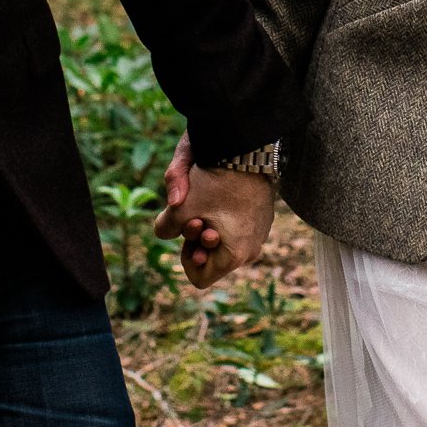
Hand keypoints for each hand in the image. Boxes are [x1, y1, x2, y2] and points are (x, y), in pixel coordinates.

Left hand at [153, 131, 275, 288]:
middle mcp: (252, 251)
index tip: (188, 230)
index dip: (186, 258)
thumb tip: (164, 232)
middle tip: (196, 214)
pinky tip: (222, 196)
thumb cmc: (214, 181)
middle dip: (197, 240)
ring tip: (210, 203)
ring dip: (210, 227)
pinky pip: (238, 229)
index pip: (200, 278)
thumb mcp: (179, 207)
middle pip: (212, 260)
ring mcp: (260, 234)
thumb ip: (164, 228)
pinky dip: (225, 218)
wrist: (247, 149)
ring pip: (224, 243)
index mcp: (234, 256)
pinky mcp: (263, 218)